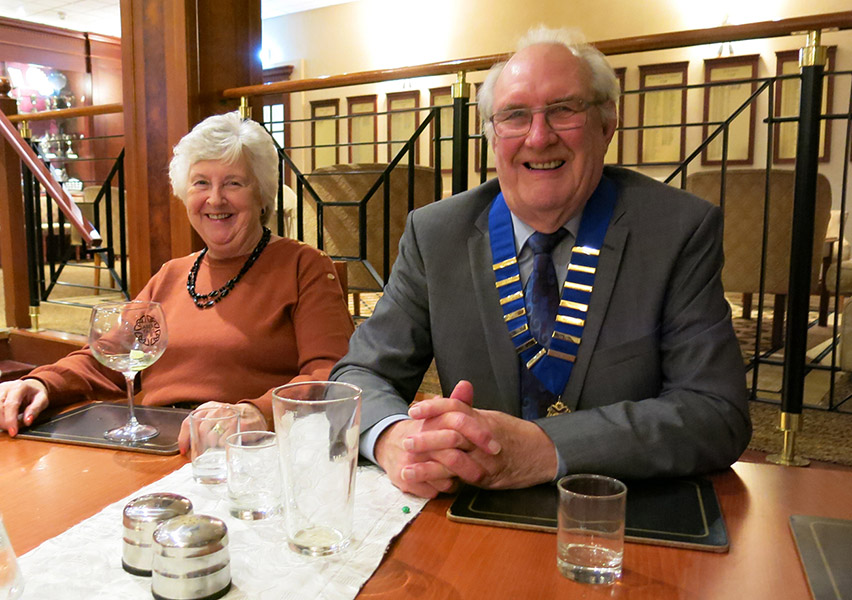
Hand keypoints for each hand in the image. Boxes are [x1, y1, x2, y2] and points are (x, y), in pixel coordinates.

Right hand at [0, 379, 48, 436]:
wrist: (28, 386)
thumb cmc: (35, 394)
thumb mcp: (42, 399)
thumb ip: (35, 409)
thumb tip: (28, 421)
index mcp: (19, 387)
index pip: (11, 405)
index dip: (11, 420)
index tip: (13, 433)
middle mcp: (5, 388)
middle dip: (5, 423)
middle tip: (14, 429)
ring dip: (1, 422)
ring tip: (11, 424)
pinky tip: (5, 421)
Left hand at [177, 401, 266, 454]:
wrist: (255, 413)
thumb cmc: (231, 418)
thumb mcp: (214, 417)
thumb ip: (201, 426)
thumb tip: (187, 447)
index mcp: (208, 407)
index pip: (188, 422)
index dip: (184, 438)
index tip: (184, 450)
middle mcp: (217, 410)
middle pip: (200, 431)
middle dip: (201, 444)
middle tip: (205, 450)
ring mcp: (230, 417)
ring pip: (211, 437)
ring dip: (212, 445)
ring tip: (218, 444)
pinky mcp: (240, 425)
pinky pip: (225, 441)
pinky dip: (223, 445)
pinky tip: (227, 443)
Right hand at [375, 381, 500, 497]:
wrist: (391, 445)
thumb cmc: (422, 431)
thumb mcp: (438, 415)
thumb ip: (455, 402)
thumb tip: (466, 384)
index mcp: (428, 423)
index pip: (457, 424)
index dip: (479, 435)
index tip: (495, 445)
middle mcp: (416, 442)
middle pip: (450, 454)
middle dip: (472, 464)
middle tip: (488, 469)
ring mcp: (408, 462)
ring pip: (443, 476)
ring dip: (458, 477)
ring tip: (465, 475)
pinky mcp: (403, 480)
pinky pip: (433, 489)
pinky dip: (443, 487)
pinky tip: (447, 480)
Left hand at [404, 382, 557, 489]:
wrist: (541, 453)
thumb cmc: (511, 434)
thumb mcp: (489, 417)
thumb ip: (466, 409)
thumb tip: (446, 395)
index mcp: (481, 418)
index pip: (454, 407)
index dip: (433, 407)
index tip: (413, 410)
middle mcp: (482, 438)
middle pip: (451, 433)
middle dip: (426, 439)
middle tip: (405, 442)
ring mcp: (485, 459)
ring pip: (454, 460)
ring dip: (427, 467)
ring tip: (407, 470)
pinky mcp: (486, 478)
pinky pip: (462, 479)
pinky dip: (441, 481)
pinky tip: (425, 484)